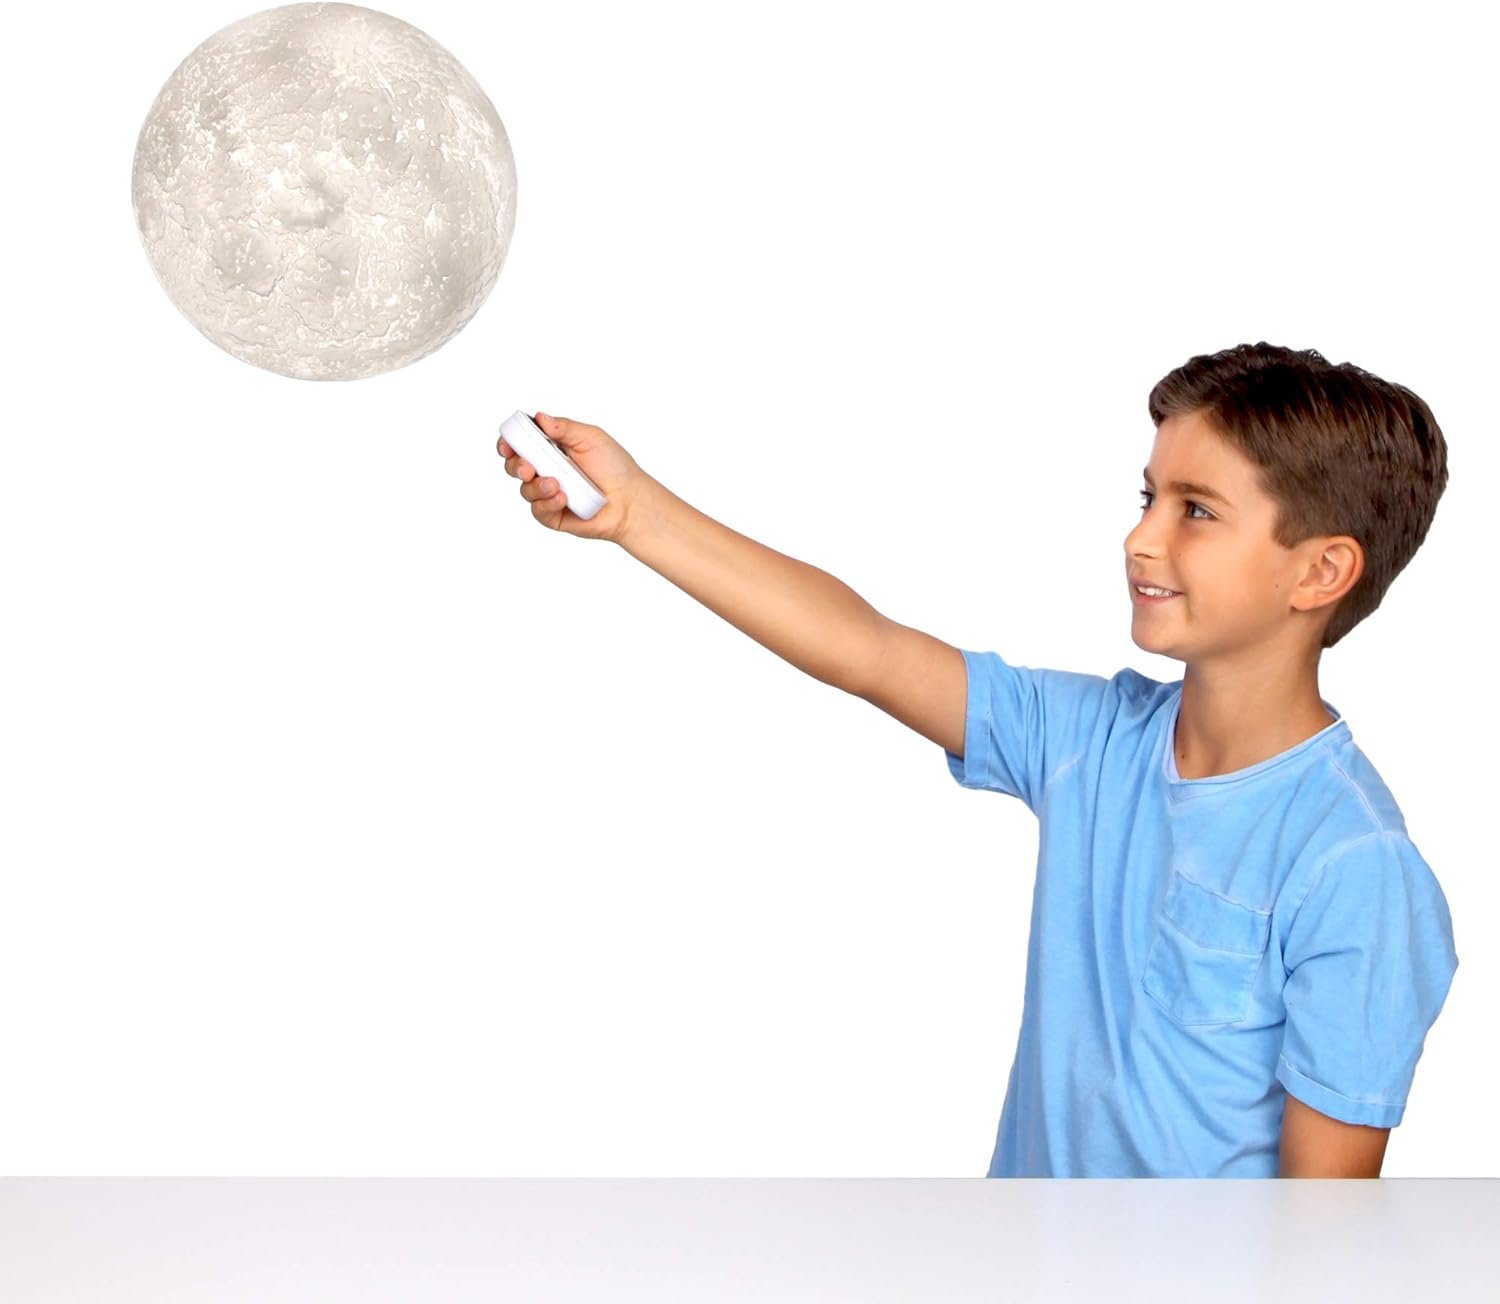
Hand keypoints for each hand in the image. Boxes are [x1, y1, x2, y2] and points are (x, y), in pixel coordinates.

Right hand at [497, 412, 651, 544]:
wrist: (630, 500)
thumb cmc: (615, 467)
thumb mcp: (591, 438)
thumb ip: (564, 427)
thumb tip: (539, 417)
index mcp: (552, 448)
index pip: (521, 443)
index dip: (509, 443)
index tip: (507, 445)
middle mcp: (547, 470)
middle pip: (514, 466)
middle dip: (515, 466)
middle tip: (527, 468)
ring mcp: (549, 493)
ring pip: (525, 490)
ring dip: (537, 486)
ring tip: (557, 485)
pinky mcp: (553, 514)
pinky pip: (538, 510)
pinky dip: (548, 503)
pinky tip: (563, 499)